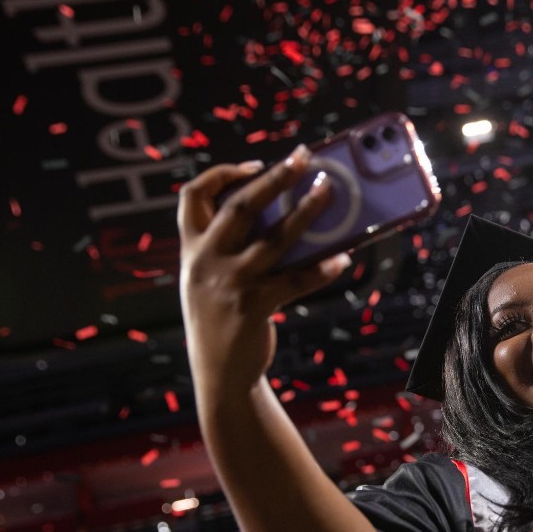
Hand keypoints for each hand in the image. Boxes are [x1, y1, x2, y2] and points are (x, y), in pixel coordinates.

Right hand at [177, 145, 350, 401]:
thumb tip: (289, 215)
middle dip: (274, 178)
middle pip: (240, 207)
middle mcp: (205, 261)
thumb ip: (232, 248)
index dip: (222, 174)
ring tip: (329, 193)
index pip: (192, 196)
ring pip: (275, 238)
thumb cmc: (223, 318)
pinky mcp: (254, 307)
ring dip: (306, 212)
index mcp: (191, 249)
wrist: (219, 374)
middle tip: (302, 157)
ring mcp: (229, 284)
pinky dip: (321, 269)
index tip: (254, 165)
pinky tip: (341, 259)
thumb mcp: (211, 279)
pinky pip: (296, 280)